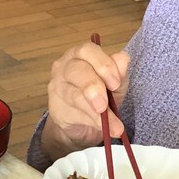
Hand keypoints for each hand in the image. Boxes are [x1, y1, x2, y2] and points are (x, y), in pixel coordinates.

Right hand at [42, 41, 130, 158]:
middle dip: (93, 87)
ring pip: (74, 96)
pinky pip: (73, 114)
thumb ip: (119, 73)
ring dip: (95, 112)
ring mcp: (57, 88)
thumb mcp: (115, 84)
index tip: (115, 82)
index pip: (87, 50)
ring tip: (114, 125)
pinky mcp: (55, 109)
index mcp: (81, 55)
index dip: (103, 64)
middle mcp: (65, 67)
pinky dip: (91, 122)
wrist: (84, 122)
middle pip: (76, 71)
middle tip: (105, 104)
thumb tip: (123, 59)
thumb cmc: (101, 95)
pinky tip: (102, 128)